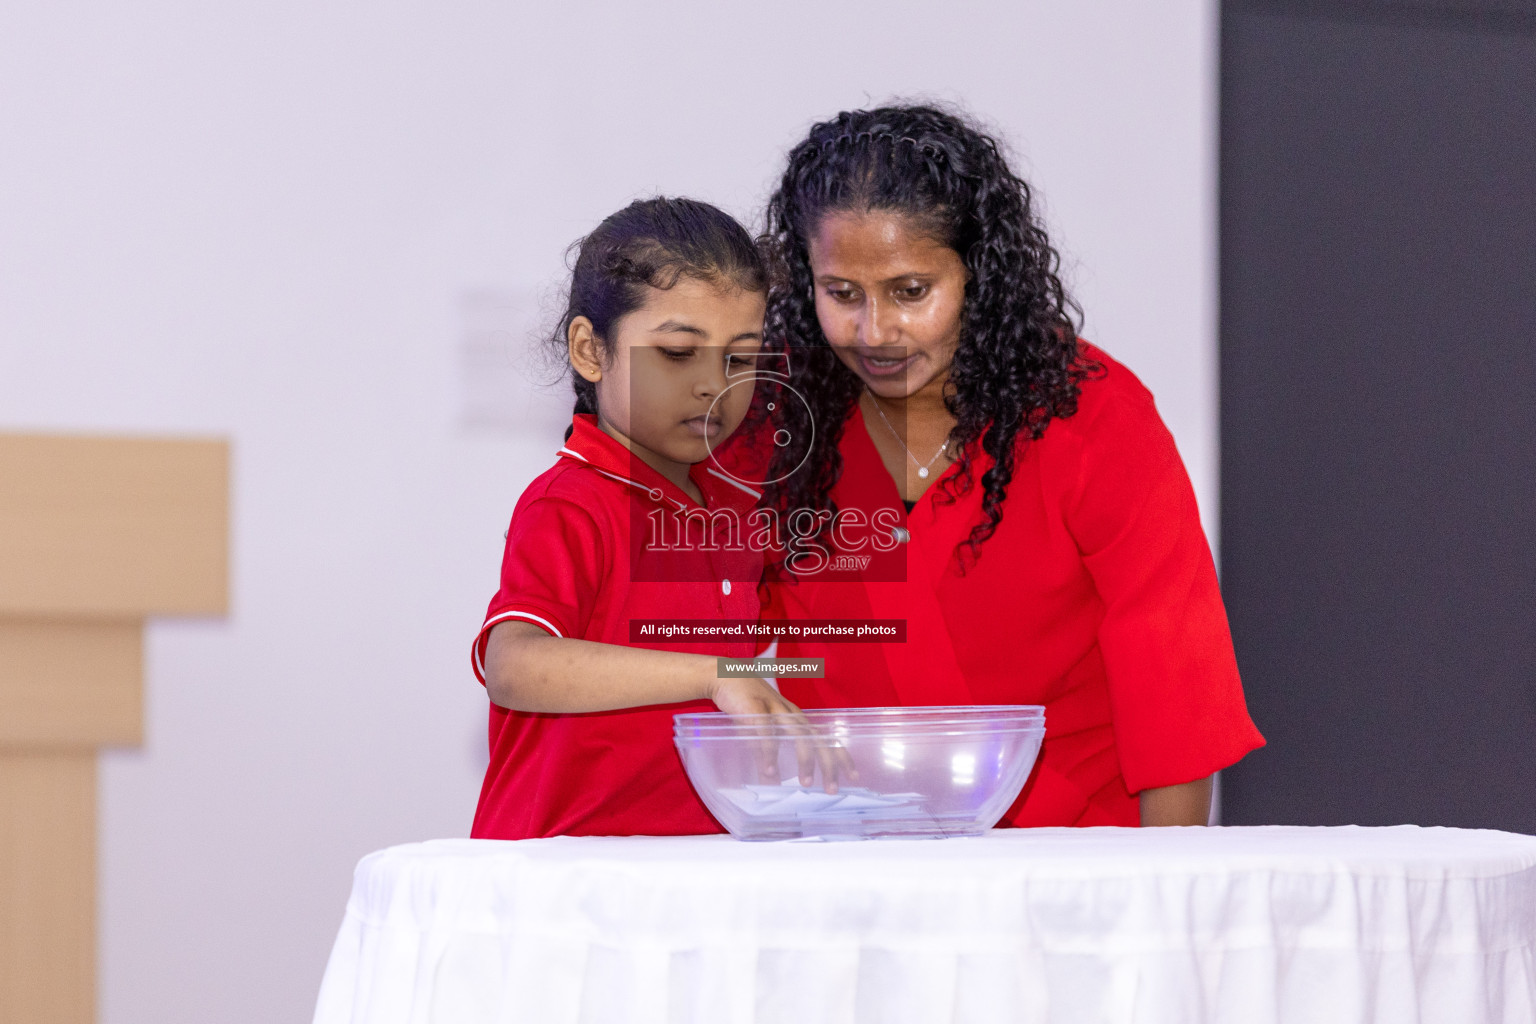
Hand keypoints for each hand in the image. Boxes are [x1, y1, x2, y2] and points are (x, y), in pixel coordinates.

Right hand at [706, 677, 857, 792]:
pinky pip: (766, 732)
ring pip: (799, 735)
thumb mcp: (760, 730)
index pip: (827, 738)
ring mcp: (775, 709)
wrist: (725, 675)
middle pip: (819, 739)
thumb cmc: (747, 704)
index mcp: (797, 719)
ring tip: (806, 783)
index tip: (853, 777)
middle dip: (829, 764)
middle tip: (832, 789)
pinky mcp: (755, 708)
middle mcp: (792, 714)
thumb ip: (766, 755)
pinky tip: (770, 771)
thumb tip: (771, 782)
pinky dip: (769, 753)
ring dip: (805, 760)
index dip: (841, 757)